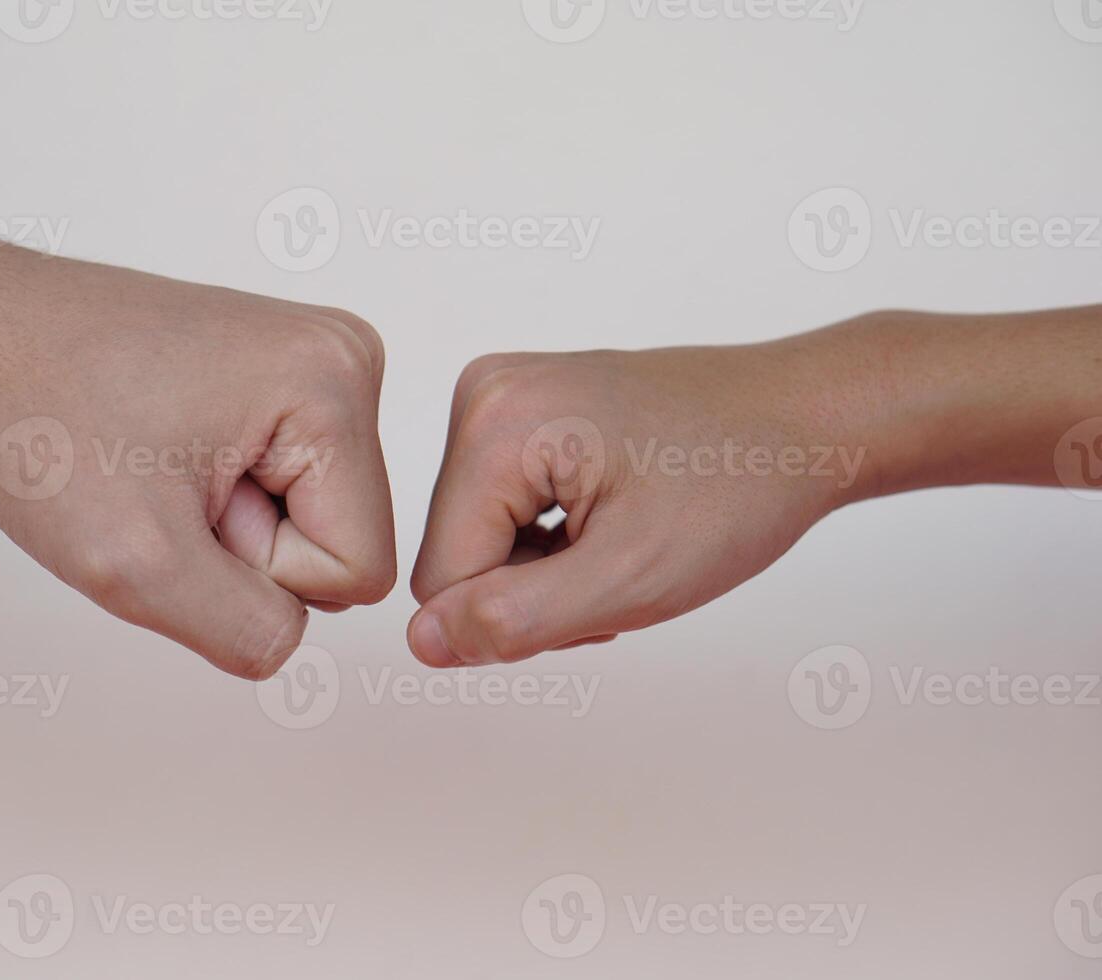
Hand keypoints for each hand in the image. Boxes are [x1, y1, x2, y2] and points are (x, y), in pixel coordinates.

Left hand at [0, 254, 395, 679]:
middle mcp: (346, 358)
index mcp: (334, 384)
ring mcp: (315, 359)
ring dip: (227, 526)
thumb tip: (297, 635)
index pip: (356, 570)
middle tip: (158, 488)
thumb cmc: (40, 424)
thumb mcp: (139, 564)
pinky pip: (284, 488)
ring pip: (311, 521)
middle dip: (244, 548)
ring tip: (155, 468)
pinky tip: (162, 453)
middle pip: (343, 543)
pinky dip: (220, 496)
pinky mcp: (282, 372)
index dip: (257, 572)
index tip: (178, 506)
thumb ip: (248, 631)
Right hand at [407, 340, 864, 666]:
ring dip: (550, 568)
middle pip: (458, 555)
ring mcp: (506, 393)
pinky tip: (619, 517)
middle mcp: (484, 394)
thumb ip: (514, 620)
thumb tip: (420, 642)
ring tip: (628, 541)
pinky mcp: (529, 404)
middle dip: (535, 589)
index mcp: (494, 427)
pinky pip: (504, 505)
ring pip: (482, 537)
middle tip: (623, 567)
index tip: (602, 589)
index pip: (441, 580)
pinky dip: (558, 535)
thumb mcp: (628, 580)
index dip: (520, 614)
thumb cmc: (736, 489)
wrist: (807, 418)